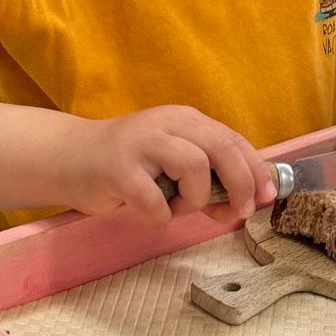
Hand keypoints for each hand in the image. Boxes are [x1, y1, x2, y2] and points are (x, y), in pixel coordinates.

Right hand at [66, 106, 273, 227]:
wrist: (68, 158)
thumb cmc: (127, 167)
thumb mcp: (171, 162)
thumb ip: (206, 176)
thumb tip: (246, 203)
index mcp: (185, 120)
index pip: (233, 140)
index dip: (256, 170)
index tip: (267, 197)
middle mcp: (166, 123)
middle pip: (221, 148)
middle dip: (240, 183)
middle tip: (240, 212)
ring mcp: (141, 142)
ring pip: (194, 167)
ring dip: (194, 199)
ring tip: (176, 207)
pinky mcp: (117, 167)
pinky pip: (155, 200)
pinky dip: (160, 216)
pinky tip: (149, 213)